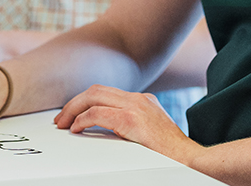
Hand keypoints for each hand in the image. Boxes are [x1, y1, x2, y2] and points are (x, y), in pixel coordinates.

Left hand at [54, 85, 202, 164]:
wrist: (190, 160)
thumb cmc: (172, 154)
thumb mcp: (151, 132)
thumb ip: (132, 125)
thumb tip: (108, 130)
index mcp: (142, 100)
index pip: (105, 92)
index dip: (84, 101)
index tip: (72, 114)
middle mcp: (138, 99)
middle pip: (96, 90)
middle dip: (74, 103)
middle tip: (60, 118)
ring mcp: (135, 107)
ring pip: (94, 97)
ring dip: (74, 109)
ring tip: (63, 123)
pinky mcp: (132, 120)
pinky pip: (98, 114)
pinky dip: (82, 120)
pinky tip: (76, 129)